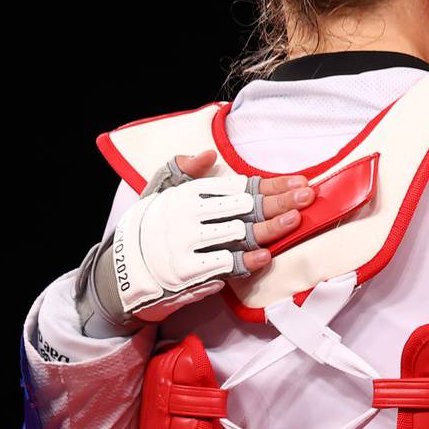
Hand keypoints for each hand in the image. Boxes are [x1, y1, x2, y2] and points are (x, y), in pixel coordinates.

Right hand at [79, 153, 317, 328]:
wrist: (120, 272)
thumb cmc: (146, 228)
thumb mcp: (157, 190)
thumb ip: (181, 169)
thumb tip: (209, 154)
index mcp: (186, 194)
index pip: (237, 187)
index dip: (270, 185)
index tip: (297, 181)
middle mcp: (189, 218)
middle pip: (243, 208)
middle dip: (278, 202)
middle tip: (308, 195)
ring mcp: (190, 246)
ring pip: (239, 235)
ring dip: (269, 228)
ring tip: (296, 219)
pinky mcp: (190, 274)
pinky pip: (224, 266)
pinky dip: (246, 261)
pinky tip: (266, 255)